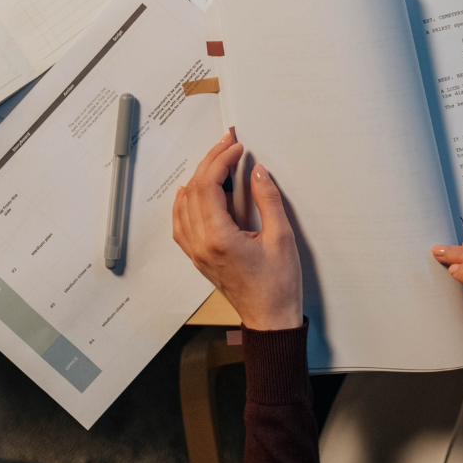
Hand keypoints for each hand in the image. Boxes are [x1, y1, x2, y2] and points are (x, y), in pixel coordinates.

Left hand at [172, 131, 302, 329]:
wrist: (269, 319)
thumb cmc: (278, 284)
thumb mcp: (281, 237)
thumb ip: (267, 200)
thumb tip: (257, 171)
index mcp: (219, 239)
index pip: (208, 187)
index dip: (221, 161)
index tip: (237, 147)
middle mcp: (201, 245)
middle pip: (194, 191)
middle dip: (211, 161)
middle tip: (228, 143)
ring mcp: (196, 253)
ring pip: (184, 205)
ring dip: (198, 178)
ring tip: (216, 160)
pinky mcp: (199, 257)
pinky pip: (181, 224)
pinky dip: (184, 202)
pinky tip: (190, 191)